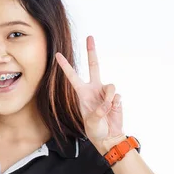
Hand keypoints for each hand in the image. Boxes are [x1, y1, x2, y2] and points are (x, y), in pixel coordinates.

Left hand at [55, 36, 125, 154]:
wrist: (109, 137)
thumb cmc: (96, 131)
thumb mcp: (91, 123)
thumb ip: (98, 112)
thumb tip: (107, 102)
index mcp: (82, 94)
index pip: (73, 77)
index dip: (65, 66)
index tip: (57, 55)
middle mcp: (93, 89)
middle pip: (94, 65)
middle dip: (91, 51)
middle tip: (89, 37)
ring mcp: (105, 92)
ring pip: (110, 86)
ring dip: (108, 98)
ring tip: (107, 109)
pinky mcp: (116, 97)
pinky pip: (116, 96)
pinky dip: (115, 105)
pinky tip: (113, 111)